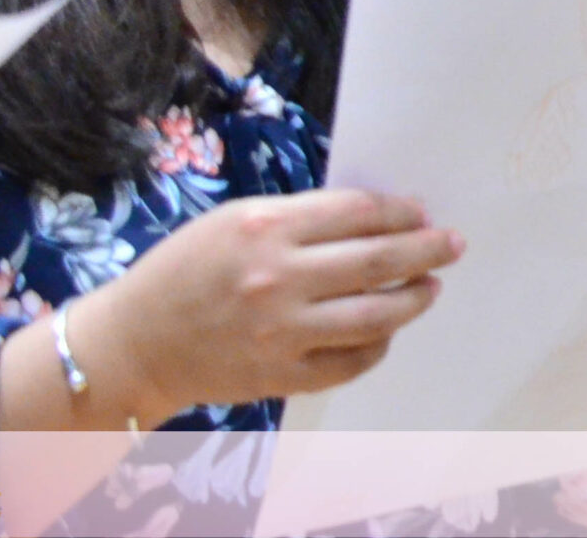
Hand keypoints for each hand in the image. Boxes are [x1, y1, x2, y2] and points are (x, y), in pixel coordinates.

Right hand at [77, 188, 462, 416]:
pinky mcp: (282, 375)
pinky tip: (387, 329)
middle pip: (379, 261)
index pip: (360, 213)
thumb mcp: (236, 222)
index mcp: (266, 228)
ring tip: (430, 286)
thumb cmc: (186, 270)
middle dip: (427, 250)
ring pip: (376, 315)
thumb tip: (378, 217)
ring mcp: (282, 332)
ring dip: (414, 299)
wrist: (133, 343)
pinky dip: (379, 343)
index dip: (401, 212)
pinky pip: (352, 361)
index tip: (422, 212)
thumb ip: (302, 219)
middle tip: (453, 244)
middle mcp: (278, 279)